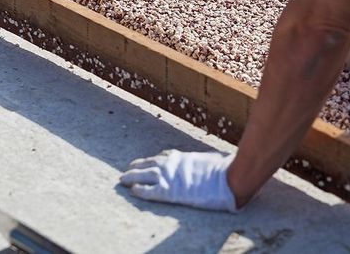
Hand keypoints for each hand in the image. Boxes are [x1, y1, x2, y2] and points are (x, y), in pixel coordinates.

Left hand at [119, 150, 236, 212]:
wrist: (226, 178)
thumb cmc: (223, 167)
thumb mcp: (212, 158)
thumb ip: (207, 159)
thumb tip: (217, 158)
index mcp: (182, 157)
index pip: (162, 157)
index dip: (153, 161)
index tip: (147, 162)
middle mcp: (171, 164)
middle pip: (148, 164)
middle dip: (136, 167)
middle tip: (127, 170)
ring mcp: (168, 177)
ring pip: (143, 176)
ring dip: (132, 177)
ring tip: (123, 179)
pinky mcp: (169, 191)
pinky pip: (149, 191)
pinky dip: (140, 190)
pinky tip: (132, 191)